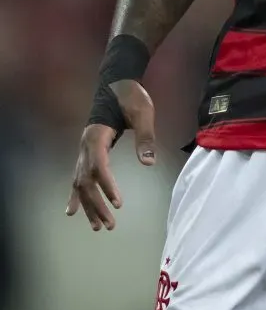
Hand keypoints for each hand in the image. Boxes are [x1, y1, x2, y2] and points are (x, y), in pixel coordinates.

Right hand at [66, 80, 155, 230]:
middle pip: (86, 181)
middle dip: (96, 204)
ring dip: (88, 206)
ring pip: (80, 184)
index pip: (98, 166)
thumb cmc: (132, 96)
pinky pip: (77, 178)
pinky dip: (76, 196)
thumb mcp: (143, 113)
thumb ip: (145, 137)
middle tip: (110, 225)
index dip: (106, 185)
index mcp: (97, 135)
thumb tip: (148, 163)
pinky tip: (73, 212)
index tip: (118, 201)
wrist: (118, 82)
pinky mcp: (87, 152)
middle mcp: (85, 145)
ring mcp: (83, 150)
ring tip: (98, 227)